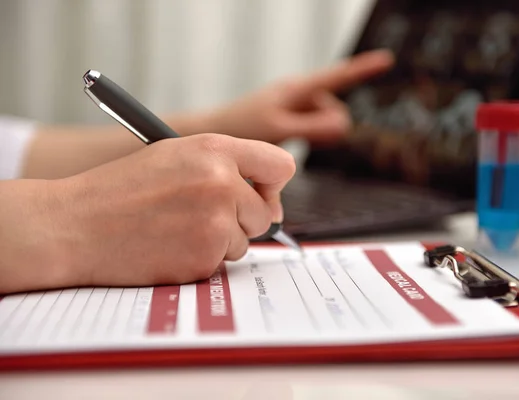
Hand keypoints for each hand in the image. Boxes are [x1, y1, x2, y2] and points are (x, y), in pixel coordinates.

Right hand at [0, 134, 294, 293]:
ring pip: (244, 242)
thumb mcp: (174, 156)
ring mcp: (215, 223)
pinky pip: (221, 263)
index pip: (281, 166)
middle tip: (202, 217)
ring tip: (175, 229)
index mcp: (215, 150)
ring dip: (219, 241)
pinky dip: (200, 260)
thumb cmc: (120, 190)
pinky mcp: (204, 257)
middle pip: (265, 214)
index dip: (273, 184)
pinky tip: (169, 247)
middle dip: (242, 220)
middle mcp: (222, 183)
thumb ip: (226, 169)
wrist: (74, 225)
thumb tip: (271, 204)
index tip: (260, 194)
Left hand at [185, 50, 394, 143]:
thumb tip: (345, 125)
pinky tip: (294, 140)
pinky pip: (315, 125)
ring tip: (291, 138)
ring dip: (319, 133)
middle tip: (306, 136)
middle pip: (334, 108)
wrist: (217, 131)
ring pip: (326, 120)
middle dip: (330, 125)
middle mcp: (299, 93)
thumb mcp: (280, 129)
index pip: (337, 76)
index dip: (363, 69)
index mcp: (297, 89)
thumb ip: (313, 128)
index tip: (387, 59)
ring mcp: (296, 105)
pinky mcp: (292, 116)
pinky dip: (312, 135)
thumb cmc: (243, 126)